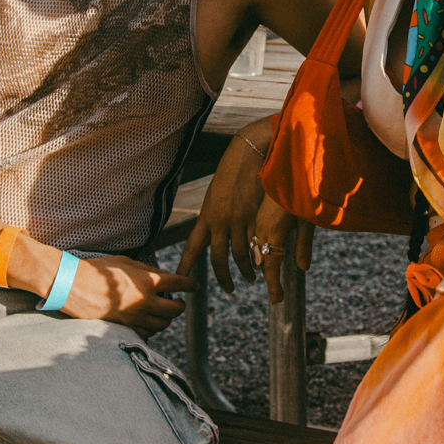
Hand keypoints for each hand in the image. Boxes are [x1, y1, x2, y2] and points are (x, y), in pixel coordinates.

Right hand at [57, 254, 195, 336]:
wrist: (73, 286)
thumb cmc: (98, 270)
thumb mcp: (126, 263)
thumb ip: (148, 270)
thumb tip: (165, 276)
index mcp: (148, 281)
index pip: (179, 283)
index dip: (190, 285)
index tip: (194, 286)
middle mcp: (146, 301)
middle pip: (176, 309)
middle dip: (180, 305)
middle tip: (178, 301)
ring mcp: (136, 317)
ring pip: (163, 324)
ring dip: (166, 318)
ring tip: (163, 312)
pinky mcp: (125, 328)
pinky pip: (147, 334)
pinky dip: (151, 328)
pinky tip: (147, 321)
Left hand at [177, 128, 267, 292]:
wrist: (247, 153)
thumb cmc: (231, 171)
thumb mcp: (216, 195)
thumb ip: (215, 215)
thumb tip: (214, 233)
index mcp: (206, 215)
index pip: (192, 246)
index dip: (185, 264)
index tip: (180, 278)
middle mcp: (219, 221)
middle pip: (217, 258)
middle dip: (223, 277)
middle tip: (229, 289)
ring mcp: (238, 219)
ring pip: (241, 254)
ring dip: (246, 270)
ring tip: (250, 278)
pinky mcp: (256, 215)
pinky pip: (257, 242)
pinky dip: (260, 255)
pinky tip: (264, 262)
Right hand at [253, 195, 314, 304]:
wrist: (288, 167)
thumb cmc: (303, 192)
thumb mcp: (307, 219)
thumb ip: (303, 244)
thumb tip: (303, 268)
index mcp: (275, 231)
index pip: (272, 266)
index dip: (274, 285)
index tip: (277, 301)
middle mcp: (262, 228)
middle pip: (263, 261)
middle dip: (270, 278)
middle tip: (278, 294)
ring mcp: (258, 221)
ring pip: (258, 251)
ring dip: (264, 264)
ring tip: (272, 278)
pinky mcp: (259, 215)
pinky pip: (257, 239)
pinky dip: (262, 251)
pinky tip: (268, 254)